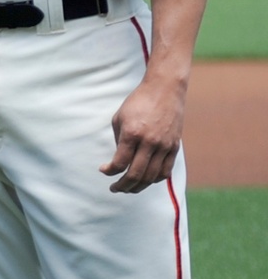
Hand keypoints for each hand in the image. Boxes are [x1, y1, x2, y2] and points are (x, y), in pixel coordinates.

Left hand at [101, 73, 185, 193]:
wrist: (165, 89)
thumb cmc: (138, 102)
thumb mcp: (119, 118)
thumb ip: (119, 141)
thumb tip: (119, 161)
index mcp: (132, 134)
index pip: (119, 163)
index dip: (109, 171)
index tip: (104, 170)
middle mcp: (150, 142)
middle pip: (135, 174)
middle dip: (122, 185)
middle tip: (114, 188)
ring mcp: (164, 145)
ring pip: (151, 176)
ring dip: (138, 186)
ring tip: (128, 188)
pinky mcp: (175, 146)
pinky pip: (166, 170)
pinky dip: (155, 179)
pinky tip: (145, 180)